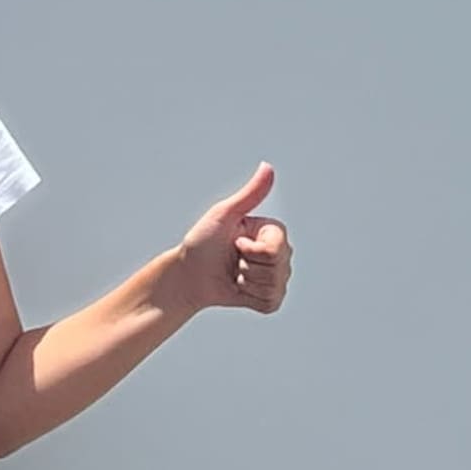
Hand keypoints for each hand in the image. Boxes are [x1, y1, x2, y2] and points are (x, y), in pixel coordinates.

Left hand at [174, 164, 288, 315]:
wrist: (189, 274)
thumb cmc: (203, 241)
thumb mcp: (224, 214)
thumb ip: (250, 194)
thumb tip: (268, 166)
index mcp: (273, 232)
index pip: (276, 248)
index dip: (251, 250)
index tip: (235, 242)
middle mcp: (281, 253)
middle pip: (278, 269)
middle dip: (248, 267)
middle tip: (233, 258)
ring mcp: (278, 277)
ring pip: (273, 287)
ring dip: (247, 282)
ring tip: (235, 272)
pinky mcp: (271, 298)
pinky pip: (269, 302)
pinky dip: (249, 298)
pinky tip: (238, 287)